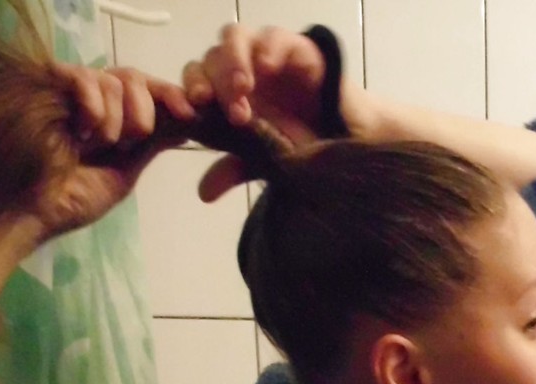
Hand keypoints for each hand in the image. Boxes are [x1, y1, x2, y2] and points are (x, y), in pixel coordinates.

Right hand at [32, 63, 193, 239]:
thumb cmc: (78, 197)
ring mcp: (74, 92)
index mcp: (115, 117)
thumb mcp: (126, 170)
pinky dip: (94, 106)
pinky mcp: (52, 86)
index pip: (148, 91)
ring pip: (113, 79)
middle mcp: (96, 99)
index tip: (191, 115)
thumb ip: (151, 144)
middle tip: (133, 138)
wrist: (41, 209)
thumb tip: (183, 125)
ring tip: (99, 146)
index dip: (171, 96)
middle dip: (144, 110)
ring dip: (116, 119)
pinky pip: (85, 77)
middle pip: (134, 77)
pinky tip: (85, 132)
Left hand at [183, 25, 327, 200]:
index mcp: (226, 91)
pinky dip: (268, 48)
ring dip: (234, 61)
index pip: (196, 79)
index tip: (190, 114)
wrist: (348, 140)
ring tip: (245, 87)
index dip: (187, 92)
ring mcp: (264, 55)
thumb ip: (233, 169)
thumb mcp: (264, 161)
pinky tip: (267, 67)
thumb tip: (204, 193)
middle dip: (216, 83)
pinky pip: (274, 36)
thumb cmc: (303, 146)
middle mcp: (240, 68)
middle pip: (211, 58)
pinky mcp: (293, 46)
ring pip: (235, 38)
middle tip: (233, 113)